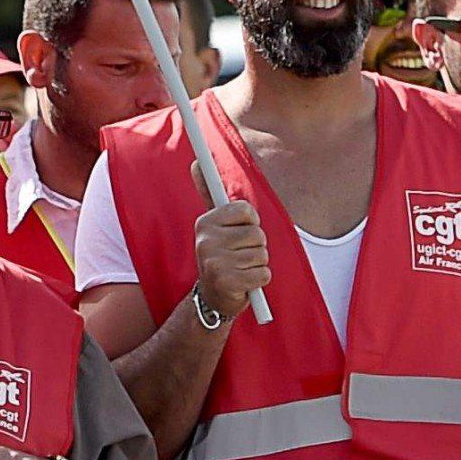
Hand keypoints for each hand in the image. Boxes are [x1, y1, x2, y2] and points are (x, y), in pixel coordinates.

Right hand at [191, 194, 268, 322]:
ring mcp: (215, 262)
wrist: (212, 297)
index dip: (249, 223)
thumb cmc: (222, 255)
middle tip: (239, 255)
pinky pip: (263, 274)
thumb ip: (209, 194)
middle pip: (257, 234)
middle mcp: (206, 240)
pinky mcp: (227, 282)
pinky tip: (245, 282)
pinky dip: (260, 280)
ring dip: (257, 264)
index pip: (245, 211)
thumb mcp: (215, 225)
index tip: (238, 231)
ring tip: (240, 269)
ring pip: (262, 254)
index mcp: (204, 223)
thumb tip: (197, 162)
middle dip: (256, 246)